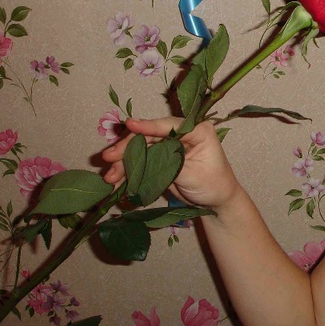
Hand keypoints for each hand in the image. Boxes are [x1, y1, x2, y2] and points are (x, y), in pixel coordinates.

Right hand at [102, 118, 240, 209]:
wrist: (216, 201)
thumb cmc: (213, 184)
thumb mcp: (192, 175)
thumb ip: (169, 164)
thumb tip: (145, 158)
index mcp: (197, 130)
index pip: (169, 126)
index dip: (148, 126)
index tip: (130, 125)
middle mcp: (181, 133)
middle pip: (149, 135)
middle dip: (127, 148)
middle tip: (108, 158)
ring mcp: (169, 144)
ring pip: (140, 148)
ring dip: (123, 162)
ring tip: (109, 177)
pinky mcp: (160, 157)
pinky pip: (140, 161)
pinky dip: (127, 171)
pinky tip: (115, 181)